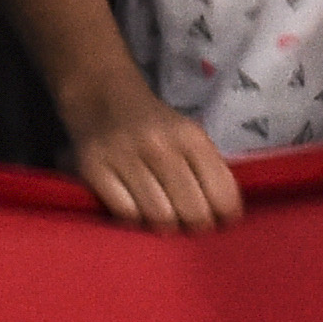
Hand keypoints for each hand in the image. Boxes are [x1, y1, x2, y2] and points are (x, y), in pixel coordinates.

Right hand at [61, 69, 241, 231]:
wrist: (103, 97)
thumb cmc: (156, 128)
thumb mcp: (190, 138)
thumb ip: (211, 172)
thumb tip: (228, 219)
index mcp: (190, 136)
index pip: (221, 193)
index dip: (224, 216)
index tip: (218, 220)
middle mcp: (159, 143)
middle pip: (192, 210)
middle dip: (194, 224)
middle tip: (187, 222)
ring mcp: (124, 155)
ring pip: (159, 216)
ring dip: (163, 224)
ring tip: (162, 217)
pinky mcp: (94, 167)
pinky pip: (125, 213)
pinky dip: (134, 218)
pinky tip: (136, 208)